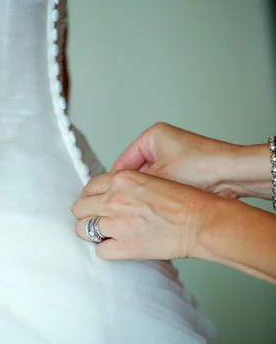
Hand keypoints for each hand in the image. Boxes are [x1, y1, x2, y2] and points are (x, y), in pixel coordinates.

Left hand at [72, 170, 211, 260]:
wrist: (200, 221)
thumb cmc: (184, 200)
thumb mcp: (151, 179)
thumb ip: (127, 185)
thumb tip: (113, 194)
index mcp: (121, 179)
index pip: (89, 188)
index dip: (92, 197)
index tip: (96, 203)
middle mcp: (115, 199)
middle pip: (80, 208)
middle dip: (86, 214)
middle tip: (95, 219)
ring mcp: (118, 224)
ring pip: (83, 230)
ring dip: (91, 232)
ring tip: (103, 234)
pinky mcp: (125, 246)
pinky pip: (100, 250)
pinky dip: (106, 250)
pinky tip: (116, 246)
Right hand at [112, 122, 270, 199]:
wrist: (234, 174)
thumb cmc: (203, 165)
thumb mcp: (159, 177)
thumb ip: (135, 187)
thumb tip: (117, 199)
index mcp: (153, 136)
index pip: (123, 162)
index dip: (115, 182)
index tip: (109, 198)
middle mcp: (164, 143)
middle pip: (136, 172)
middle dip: (133, 189)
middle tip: (125, 205)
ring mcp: (175, 156)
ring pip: (151, 180)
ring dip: (149, 193)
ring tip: (144, 207)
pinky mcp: (185, 169)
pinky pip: (165, 184)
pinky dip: (162, 195)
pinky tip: (160, 206)